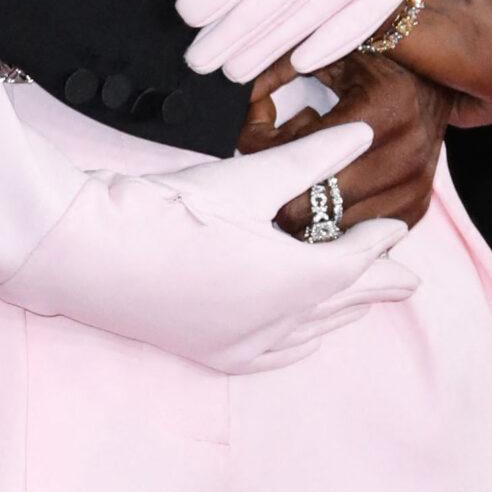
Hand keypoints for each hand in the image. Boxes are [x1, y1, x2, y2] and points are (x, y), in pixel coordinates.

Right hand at [0, 121, 420, 376]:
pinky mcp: (208, 353)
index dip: (377, 245)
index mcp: (292, 281)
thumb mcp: (244, 179)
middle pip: (340, 302)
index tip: (394, 230)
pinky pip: (274, 356)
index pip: (352, 263)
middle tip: (406, 280)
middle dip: (374, 286)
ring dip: (341, 312)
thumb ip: (307, 160)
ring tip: (365, 302)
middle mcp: (275, 323)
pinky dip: (299, 343)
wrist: (85, 252)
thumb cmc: (166, 210)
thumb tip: (361, 135)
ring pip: (311, 331)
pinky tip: (304, 339)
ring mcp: (241, 343)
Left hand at [239, 50, 453, 229]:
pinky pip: (354, 233)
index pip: (302, 150)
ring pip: (330, 226)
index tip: (247, 136)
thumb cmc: (373, 62)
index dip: (262, 148)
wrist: (436, 83)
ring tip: (297, 172)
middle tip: (261, 167)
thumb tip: (239, 96)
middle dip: (275, 188)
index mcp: (384, 106)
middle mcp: (406, 152)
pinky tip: (324, 186)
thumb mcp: (329, 52)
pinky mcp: (415, 209)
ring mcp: (414, 186)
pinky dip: (328, 217)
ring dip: (302, 205)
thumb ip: (279, 67)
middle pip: (313, 200)